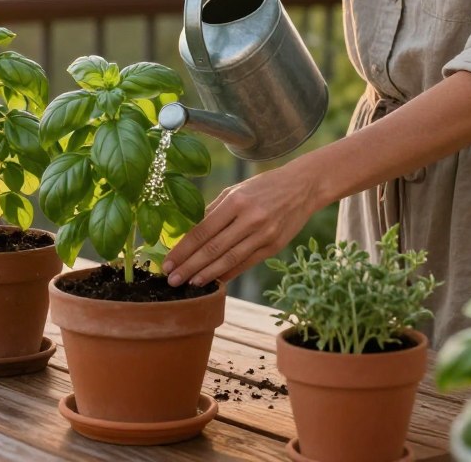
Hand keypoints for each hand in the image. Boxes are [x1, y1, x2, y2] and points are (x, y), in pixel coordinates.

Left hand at [162, 165, 319, 286]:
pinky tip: (214, 280)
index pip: (202, 230)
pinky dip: (229, 273)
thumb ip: (213, 211)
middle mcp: (250, 219)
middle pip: (213, 248)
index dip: (183, 249)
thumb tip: (189, 235)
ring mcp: (264, 234)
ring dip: (207, 274)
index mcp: (235, 201)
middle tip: (172, 279)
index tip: (167, 262)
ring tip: (190, 283)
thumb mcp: (236, 191)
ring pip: (230, 260)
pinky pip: (246, 263)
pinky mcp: (274, 246)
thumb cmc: (263, 187)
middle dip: (189, 266)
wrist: (303, 187)